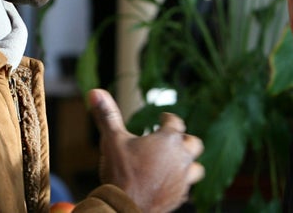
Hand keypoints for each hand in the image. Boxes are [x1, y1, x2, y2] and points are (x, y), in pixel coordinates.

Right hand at [88, 89, 204, 211]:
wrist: (124, 208)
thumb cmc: (120, 172)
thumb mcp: (111, 139)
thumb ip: (107, 115)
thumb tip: (96, 92)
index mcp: (168, 140)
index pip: (175, 122)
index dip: (168, 119)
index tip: (163, 119)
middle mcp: (180, 158)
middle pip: (193, 143)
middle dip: (184, 140)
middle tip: (172, 141)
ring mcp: (182, 179)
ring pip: (196, 168)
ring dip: (188, 164)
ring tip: (175, 163)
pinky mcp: (180, 197)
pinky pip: (187, 188)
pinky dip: (180, 184)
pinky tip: (169, 184)